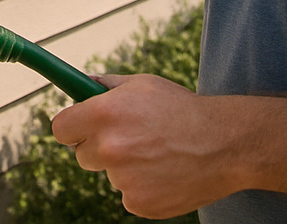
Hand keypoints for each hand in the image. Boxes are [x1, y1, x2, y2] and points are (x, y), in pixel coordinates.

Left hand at [51, 74, 245, 218]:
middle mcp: (109, 148)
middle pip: (81, 154)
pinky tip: (165, 171)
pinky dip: (142, 186)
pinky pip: (128, 194)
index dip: (70, 127)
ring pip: (110, 174)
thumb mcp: (144, 85)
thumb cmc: (183, 109)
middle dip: (98, 146)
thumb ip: (106, 86)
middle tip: (129, 137)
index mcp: (104, 114)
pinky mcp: (139, 203)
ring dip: (125, 167)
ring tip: (158, 152)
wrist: (225, 144)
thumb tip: (80, 83)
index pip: (60, 129)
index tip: (78, 128)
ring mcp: (123, 179)